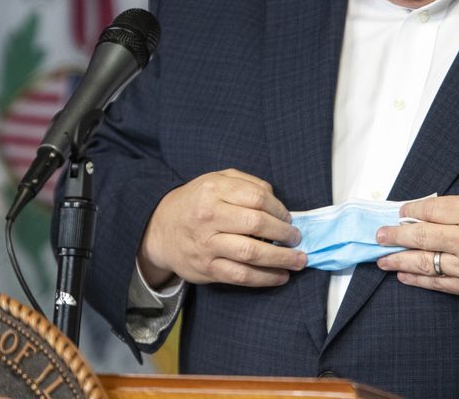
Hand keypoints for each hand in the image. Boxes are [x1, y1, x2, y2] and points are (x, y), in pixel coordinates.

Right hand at [138, 168, 305, 287]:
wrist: (160, 228)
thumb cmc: (196, 202)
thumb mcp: (216, 180)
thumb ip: (246, 183)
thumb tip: (275, 198)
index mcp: (214, 191)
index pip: (257, 197)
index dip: (279, 208)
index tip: (288, 217)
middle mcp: (209, 217)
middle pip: (257, 224)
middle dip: (284, 233)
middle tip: (296, 238)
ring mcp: (207, 245)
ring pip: (251, 253)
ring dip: (281, 258)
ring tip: (298, 260)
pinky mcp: (207, 269)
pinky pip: (241, 276)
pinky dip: (265, 278)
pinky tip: (281, 276)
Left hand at [375, 188, 458, 301]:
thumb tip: (432, 208)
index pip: (430, 210)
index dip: (411, 210)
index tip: (400, 212)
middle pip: (421, 236)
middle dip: (395, 235)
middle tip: (379, 235)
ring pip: (425, 263)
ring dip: (399, 261)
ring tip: (382, 259)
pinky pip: (439, 284)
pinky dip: (418, 281)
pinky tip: (404, 276)